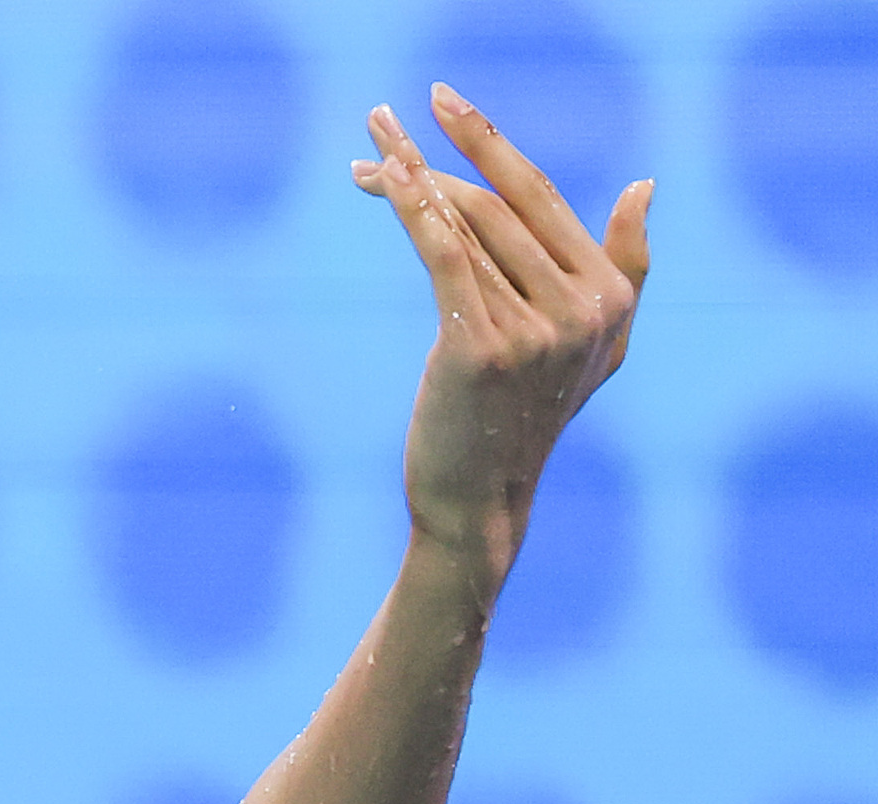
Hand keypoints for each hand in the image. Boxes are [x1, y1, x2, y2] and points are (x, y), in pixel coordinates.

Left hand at [352, 85, 651, 575]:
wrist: (481, 499)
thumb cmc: (526, 418)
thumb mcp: (599, 344)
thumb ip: (626, 264)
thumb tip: (643, 185)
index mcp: (609, 293)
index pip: (541, 196)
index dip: (489, 143)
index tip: (443, 101)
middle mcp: (580, 305)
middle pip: (496, 203)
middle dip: (433, 152)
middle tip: (378, 116)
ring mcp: (533, 327)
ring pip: (462, 226)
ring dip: (404, 182)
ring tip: (364, 153)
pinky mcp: (480, 346)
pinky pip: (443, 256)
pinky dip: (411, 210)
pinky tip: (381, 179)